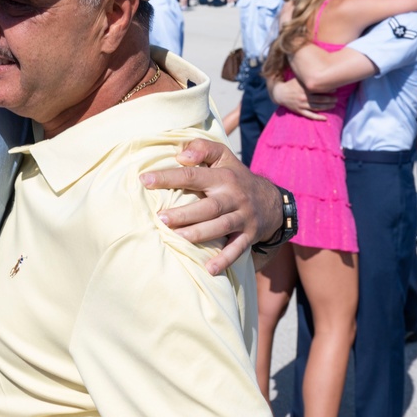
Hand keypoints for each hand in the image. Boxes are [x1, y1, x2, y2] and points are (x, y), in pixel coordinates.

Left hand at [140, 139, 282, 275]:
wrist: (272, 200)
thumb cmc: (235, 176)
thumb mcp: (223, 156)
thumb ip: (202, 148)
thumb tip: (182, 155)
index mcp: (223, 177)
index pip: (192, 175)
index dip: (168, 177)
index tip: (144, 180)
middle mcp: (234, 197)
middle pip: (209, 206)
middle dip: (185, 213)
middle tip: (161, 218)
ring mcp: (243, 217)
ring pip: (221, 227)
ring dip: (199, 233)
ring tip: (177, 237)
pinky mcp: (249, 235)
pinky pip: (237, 249)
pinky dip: (225, 259)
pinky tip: (209, 268)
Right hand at [268, 78, 333, 120]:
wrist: (279, 93)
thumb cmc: (291, 85)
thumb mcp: (298, 79)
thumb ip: (308, 77)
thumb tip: (320, 72)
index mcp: (304, 89)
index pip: (320, 90)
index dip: (329, 90)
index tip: (335, 89)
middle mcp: (304, 97)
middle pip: (321, 99)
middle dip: (330, 99)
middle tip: (336, 99)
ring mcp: (301, 105)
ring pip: (317, 107)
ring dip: (327, 107)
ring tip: (333, 105)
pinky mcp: (299, 111)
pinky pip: (310, 115)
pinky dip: (318, 117)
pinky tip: (325, 118)